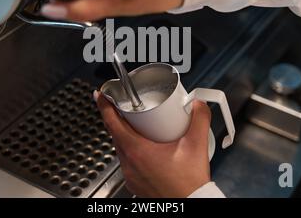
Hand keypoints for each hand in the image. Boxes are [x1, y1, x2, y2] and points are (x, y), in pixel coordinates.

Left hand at [94, 91, 211, 197]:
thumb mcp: (197, 145)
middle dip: (117, 118)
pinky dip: (131, 150)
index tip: (100, 95)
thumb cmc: (188, 183)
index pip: (112, 123)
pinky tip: (145, 147)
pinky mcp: (135, 182)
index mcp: (138, 150)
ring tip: (138, 126)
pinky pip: (127, 161)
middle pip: (115, 133)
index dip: (104, 106)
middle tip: (124, 106)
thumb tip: (198, 105)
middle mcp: (129, 163)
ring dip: (125, 134)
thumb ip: (199, 120)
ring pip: (121, 147)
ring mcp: (130, 174)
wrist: (191, 204)